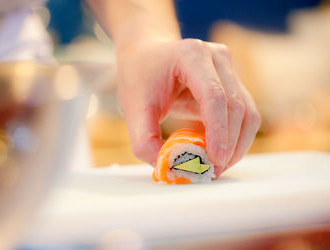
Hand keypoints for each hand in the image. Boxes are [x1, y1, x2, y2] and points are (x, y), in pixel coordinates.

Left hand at [117, 38, 260, 175]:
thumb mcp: (133, 108)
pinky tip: (219, 153)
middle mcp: (216, 57)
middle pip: (236, 107)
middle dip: (229, 145)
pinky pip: (244, 114)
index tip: (214, 161)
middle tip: (212, 172)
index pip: (215, 97)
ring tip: (216, 166)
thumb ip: (145, 141)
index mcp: (191, 55)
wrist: (146, 56)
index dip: (219, 132)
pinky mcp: (232, 82)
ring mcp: (228, 68)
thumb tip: (169, 169)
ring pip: (247, 113)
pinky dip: (235, 137)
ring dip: (237, 145)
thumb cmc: (139, 77)